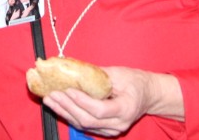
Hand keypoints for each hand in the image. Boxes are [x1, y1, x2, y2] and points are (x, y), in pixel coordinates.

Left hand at [43, 66, 177, 137]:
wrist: (148, 96)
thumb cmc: (135, 81)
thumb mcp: (119, 73)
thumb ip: (97, 73)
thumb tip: (73, 67)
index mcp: (126, 108)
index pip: (100, 109)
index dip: (82, 101)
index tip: (68, 89)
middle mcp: (119, 124)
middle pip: (88, 120)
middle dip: (67, 106)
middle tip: (52, 94)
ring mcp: (112, 130)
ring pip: (83, 125)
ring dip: (64, 112)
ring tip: (50, 100)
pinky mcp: (105, 131)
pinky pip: (84, 125)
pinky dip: (70, 115)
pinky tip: (59, 106)